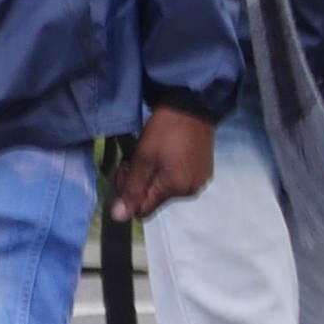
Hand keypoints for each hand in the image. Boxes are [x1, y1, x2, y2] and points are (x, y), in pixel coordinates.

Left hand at [102, 104, 215, 221]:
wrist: (193, 105)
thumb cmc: (165, 129)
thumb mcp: (143, 157)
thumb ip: (131, 189)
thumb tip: (119, 218)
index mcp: (175, 189)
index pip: (142, 210)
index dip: (129, 195)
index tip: (128, 170)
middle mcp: (191, 191)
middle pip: (154, 200)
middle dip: (141, 184)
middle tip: (136, 160)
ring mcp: (200, 181)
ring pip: (166, 190)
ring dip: (155, 177)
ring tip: (154, 154)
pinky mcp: (204, 171)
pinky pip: (180, 180)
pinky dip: (169, 171)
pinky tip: (168, 153)